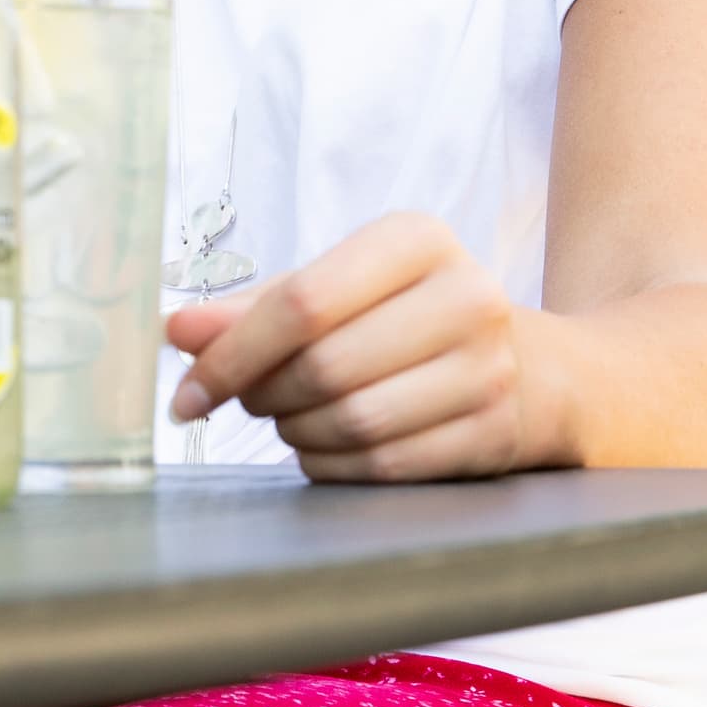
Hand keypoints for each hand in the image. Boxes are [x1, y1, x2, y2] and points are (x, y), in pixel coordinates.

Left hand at [160, 212, 547, 482]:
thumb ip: (252, 309)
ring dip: (296, 432)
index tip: (186, 393)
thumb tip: (175, 330)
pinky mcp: (493, 433)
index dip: (230, 354)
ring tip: (288, 418)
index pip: (303, 302)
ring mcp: (489, 369)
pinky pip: (382, 466)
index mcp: (418, 240)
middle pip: (324, 366)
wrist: (531, 369)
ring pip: (352, 421)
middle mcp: (467, 296)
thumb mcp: (336, 290)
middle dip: (263, 394)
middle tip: (246, 399)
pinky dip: (331, 464)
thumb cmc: (403, 319)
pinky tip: (322, 448)